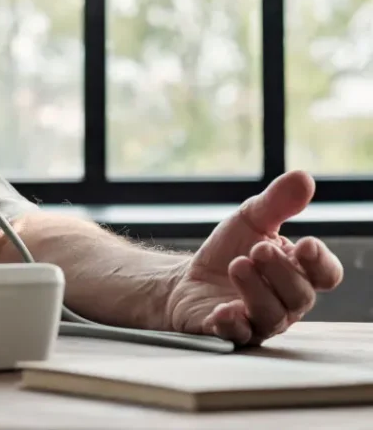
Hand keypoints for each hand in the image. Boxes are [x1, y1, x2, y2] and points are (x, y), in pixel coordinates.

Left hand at [167, 171, 343, 345]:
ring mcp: (260, 321)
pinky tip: (223, 311)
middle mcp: (286, 302)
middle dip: (281, 271)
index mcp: (299, 273)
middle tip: (258, 248)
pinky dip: (232, 324)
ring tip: (237, 265)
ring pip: (272, 315)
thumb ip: (277, 202)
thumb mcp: (250, 220)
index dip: (320, 261)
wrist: (187, 278)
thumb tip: (304, 177)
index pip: (326, 274)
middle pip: (300, 295)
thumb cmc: (228, 250)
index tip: (305, 244)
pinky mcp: (230, 333)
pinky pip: (238, 335)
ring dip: (256, 289)